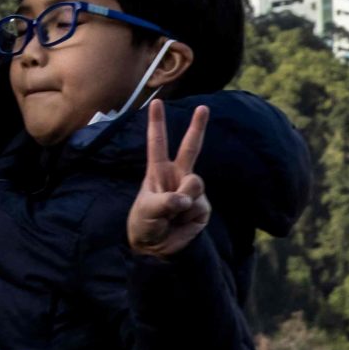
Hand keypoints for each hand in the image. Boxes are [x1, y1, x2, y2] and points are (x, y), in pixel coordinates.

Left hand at [127, 99, 211, 258]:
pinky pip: (200, 205)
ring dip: (184, 200)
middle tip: (203, 107)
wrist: (155, 247)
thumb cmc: (145, 223)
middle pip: (190, 148)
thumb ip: (165, 202)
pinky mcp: (202, 207)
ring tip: (172, 214)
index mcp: (158, 171)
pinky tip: (182, 222)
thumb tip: (185, 199)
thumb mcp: (147, 211)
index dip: (157, 122)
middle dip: (197, 127)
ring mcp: (191, 191)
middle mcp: (177, 175)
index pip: (157, 143)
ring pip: (195, 184)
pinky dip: (190, 215)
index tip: (157, 102)